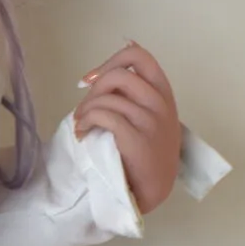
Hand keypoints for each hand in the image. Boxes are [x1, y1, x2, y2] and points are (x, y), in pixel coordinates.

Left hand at [72, 41, 181, 214]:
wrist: (151, 188)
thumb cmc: (145, 151)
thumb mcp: (148, 116)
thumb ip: (133, 93)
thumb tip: (106, 67)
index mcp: (163, 93)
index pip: (140, 57)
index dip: (112, 61)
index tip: (92, 78)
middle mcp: (160, 104)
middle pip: (119, 76)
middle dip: (93, 88)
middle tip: (84, 108)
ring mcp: (151, 122)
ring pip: (108, 98)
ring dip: (85, 110)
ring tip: (81, 125)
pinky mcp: (138, 139)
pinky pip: (104, 115)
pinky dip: (85, 122)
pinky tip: (82, 132)